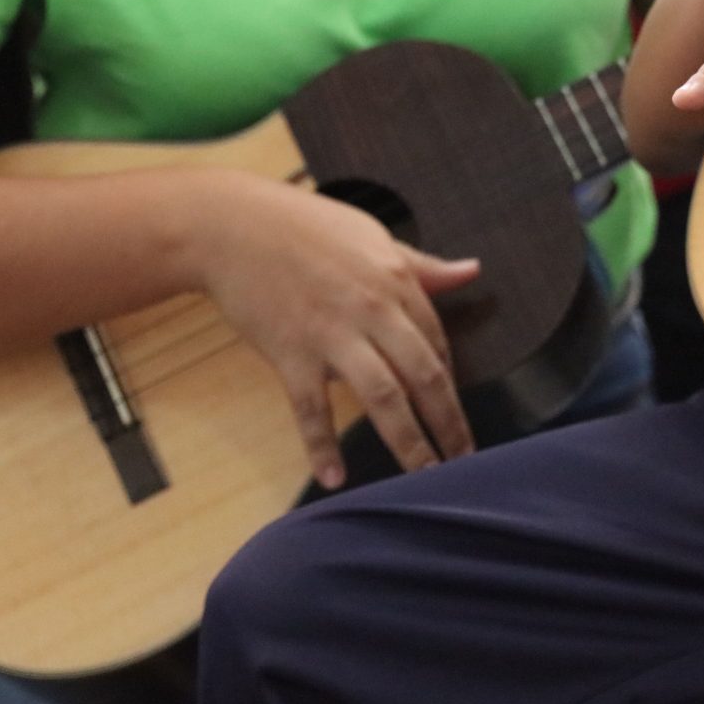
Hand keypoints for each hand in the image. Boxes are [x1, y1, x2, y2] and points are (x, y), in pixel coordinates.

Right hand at [199, 177, 479, 490]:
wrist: (230, 227)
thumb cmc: (303, 226)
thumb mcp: (372, 236)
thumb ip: (423, 265)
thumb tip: (472, 270)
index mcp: (395, 280)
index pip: (437, 341)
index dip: (450, 381)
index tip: (452, 409)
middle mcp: (372, 309)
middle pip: (424, 375)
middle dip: (449, 422)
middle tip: (466, 461)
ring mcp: (331, 334)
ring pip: (383, 397)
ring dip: (408, 441)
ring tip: (424, 475)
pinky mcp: (290, 354)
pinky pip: (312, 410)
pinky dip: (323, 446)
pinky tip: (335, 477)